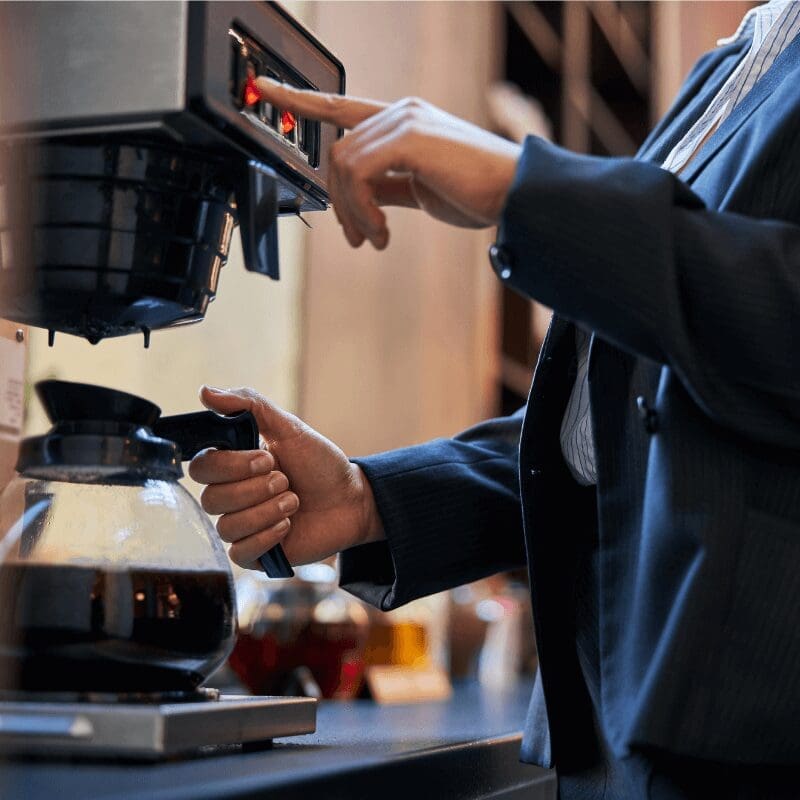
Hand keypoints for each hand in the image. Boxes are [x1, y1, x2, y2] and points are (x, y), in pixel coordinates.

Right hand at [188, 386, 383, 569]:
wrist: (351, 499)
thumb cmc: (319, 463)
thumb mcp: (289, 427)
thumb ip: (249, 405)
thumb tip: (204, 392)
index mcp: (232, 465)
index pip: (201, 467)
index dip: (231, 465)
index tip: (266, 457)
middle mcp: (231, 496)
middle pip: (209, 499)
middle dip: (254, 488)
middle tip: (285, 479)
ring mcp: (242, 526)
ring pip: (226, 526)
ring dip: (266, 511)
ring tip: (293, 501)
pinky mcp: (256, 554)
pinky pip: (238, 553)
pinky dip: (265, 536)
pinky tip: (288, 525)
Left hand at [256, 78, 521, 248]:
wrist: (514, 194)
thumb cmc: (476, 193)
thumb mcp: (419, 191)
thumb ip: (385, 187)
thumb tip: (357, 201)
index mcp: (401, 120)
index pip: (341, 106)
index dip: (300, 98)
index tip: (263, 88)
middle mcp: (399, 112)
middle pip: (336, 153)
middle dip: (339, 203)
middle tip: (360, 238)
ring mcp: (403, 120)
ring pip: (342, 165)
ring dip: (353, 214)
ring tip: (376, 239)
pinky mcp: (408, 136)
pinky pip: (358, 174)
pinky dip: (363, 211)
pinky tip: (383, 232)